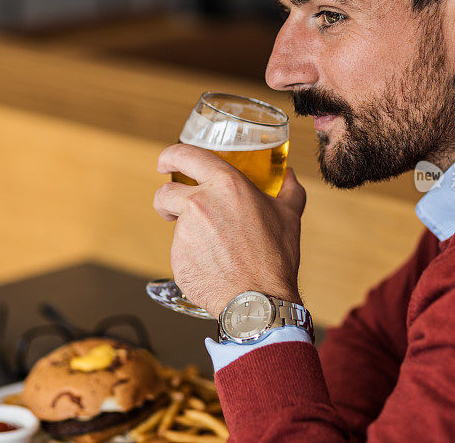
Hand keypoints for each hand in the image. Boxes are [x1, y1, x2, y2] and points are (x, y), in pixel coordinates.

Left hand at [153, 143, 305, 316]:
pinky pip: (179, 251)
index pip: (185, 155)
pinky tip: (213, 267)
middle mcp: (199, 203)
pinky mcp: (177, 257)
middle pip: (165, 192)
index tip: (165, 163)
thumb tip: (288, 174)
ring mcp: (184, 231)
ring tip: (213, 249)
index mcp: (225, 184)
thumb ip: (289, 188)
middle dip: (166, 200)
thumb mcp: (289, 215)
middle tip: (174, 209)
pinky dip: (191, 257)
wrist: (259, 299)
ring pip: (175, 225)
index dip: (170, 156)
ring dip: (186, 232)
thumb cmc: (275, 256)